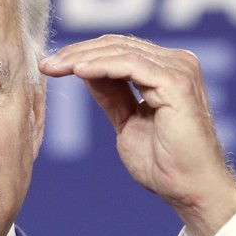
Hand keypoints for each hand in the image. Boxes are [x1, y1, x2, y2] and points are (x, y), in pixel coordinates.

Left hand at [40, 36, 235, 235]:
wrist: (189, 189)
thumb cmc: (165, 164)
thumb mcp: (127, 121)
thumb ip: (111, 94)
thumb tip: (84, 71)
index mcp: (168, 71)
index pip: (120, 50)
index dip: (83, 54)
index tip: (51, 66)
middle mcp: (178, 63)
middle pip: (118, 46)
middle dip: (77, 53)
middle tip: (46, 64)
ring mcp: (179, 69)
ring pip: (121, 52)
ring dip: (83, 58)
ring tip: (56, 68)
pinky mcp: (177, 81)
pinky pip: (131, 65)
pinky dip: (102, 66)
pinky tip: (78, 71)